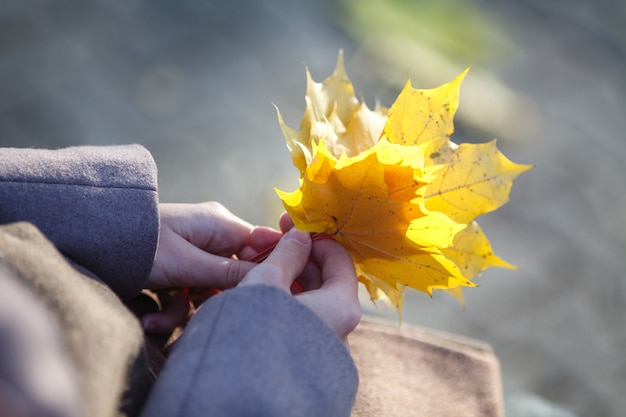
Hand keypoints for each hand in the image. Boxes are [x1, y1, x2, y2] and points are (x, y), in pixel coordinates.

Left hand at [142, 202, 278, 333]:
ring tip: (157, 321)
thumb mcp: (188, 265)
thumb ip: (230, 274)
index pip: (262, 246)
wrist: (91, 244)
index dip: (269, 270)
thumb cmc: (142, 246)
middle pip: (235, 274)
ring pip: (208, 291)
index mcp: (220, 225)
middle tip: (210, 315)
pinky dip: (168, 310)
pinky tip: (149, 320)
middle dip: (216, 299)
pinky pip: (186, 295)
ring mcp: (193, 254)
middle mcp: (210, 237)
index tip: (274, 295)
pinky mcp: (176, 271)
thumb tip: (272, 276)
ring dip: (184, 310)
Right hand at [239, 221, 360, 345]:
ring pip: (308, 298)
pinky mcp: (303, 357)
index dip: (314, 236)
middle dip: (295, 255)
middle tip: (267, 239)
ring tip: (254, 261)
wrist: (240, 392)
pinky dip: (282, 299)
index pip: (338, 259)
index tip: (289, 224)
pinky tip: (257, 288)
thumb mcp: (267, 282)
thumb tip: (300, 235)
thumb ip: (287, 255)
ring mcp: (321, 345)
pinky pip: (298, 318)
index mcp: (342, 307)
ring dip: (284, 275)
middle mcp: (339, 328)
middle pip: (322, 279)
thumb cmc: (257, 331)